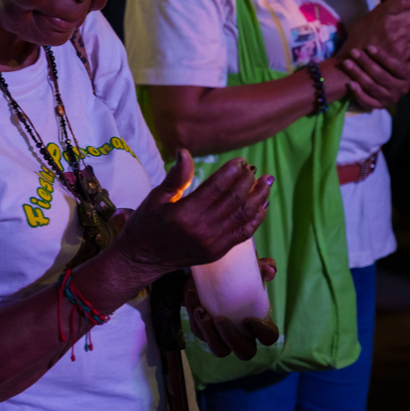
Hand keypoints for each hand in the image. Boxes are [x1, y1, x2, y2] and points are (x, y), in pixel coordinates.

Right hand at [114, 150, 271, 275]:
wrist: (143, 258)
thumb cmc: (147, 224)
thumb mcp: (156, 197)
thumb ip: (177, 177)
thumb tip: (185, 152)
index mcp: (185, 214)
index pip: (216, 188)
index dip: (231, 172)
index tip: (240, 161)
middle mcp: (202, 230)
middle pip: (234, 201)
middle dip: (248, 182)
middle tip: (254, 168)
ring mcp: (213, 243)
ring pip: (243, 216)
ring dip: (258, 197)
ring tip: (266, 181)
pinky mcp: (218, 252)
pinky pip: (244, 233)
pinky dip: (256, 218)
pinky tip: (262, 204)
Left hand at [184, 259, 279, 359]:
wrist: (207, 274)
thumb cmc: (235, 275)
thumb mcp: (247, 269)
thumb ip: (262, 267)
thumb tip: (269, 270)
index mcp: (259, 323)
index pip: (269, 337)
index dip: (262, 333)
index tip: (247, 319)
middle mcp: (242, 335)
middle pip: (244, 352)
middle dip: (231, 338)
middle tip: (220, 319)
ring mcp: (222, 337)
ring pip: (219, 350)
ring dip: (208, 333)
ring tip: (200, 310)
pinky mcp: (203, 333)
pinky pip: (198, 332)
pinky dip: (193, 316)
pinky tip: (191, 296)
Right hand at [338, 0, 409, 61]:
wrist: (353, 62)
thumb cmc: (357, 40)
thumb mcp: (366, 19)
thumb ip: (384, 11)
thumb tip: (399, 4)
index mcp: (383, 14)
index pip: (406, 0)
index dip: (408, 2)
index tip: (406, 5)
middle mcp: (393, 25)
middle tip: (403, 22)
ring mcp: (399, 40)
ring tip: (398, 37)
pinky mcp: (403, 53)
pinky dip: (407, 46)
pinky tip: (396, 48)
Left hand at [344, 42, 409, 109]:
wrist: (383, 83)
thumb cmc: (394, 66)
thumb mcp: (407, 58)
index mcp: (408, 77)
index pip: (396, 67)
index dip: (383, 57)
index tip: (370, 47)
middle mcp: (400, 89)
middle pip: (381, 76)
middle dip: (366, 63)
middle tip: (354, 52)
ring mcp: (388, 99)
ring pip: (372, 87)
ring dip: (358, 75)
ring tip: (347, 63)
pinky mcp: (377, 106)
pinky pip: (367, 101)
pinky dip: (358, 93)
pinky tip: (349, 83)